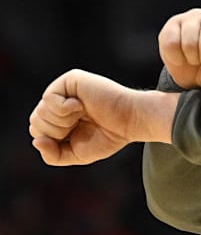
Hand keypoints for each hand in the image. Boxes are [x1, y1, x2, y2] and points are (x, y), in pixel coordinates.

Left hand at [28, 69, 175, 165]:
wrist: (131, 120)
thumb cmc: (110, 136)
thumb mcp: (76, 154)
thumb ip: (53, 154)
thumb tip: (36, 141)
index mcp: (61, 117)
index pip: (37, 130)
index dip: (53, 140)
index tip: (77, 136)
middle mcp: (61, 101)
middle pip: (35, 121)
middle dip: (57, 131)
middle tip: (80, 125)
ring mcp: (65, 89)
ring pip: (40, 112)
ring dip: (62, 121)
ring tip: (83, 115)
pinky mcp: (71, 79)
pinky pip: (48, 99)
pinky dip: (64, 109)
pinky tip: (81, 106)